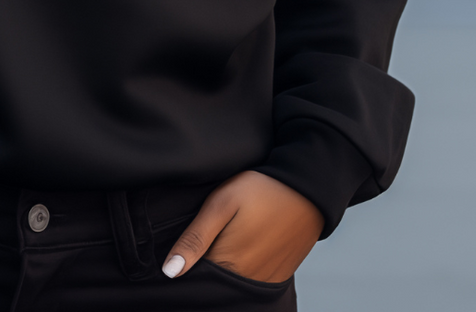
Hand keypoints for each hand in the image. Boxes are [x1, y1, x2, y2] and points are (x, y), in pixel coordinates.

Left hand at [163, 171, 321, 283]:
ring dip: (220, 270)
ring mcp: (264, 281)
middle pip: (213, 283)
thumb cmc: (260, 191)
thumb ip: (195, 239)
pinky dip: (239, 272)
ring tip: (219, 242)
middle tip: (201, 242)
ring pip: (231, 284)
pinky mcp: (277, 277)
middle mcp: (246, 281)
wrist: (306, 190)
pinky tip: (237, 249)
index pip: (195, 279)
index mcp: (228, 264)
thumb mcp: (221, 205)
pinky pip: (250, 283)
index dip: (184, 265)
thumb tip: (169, 272)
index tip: (180, 251)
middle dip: (201, 269)